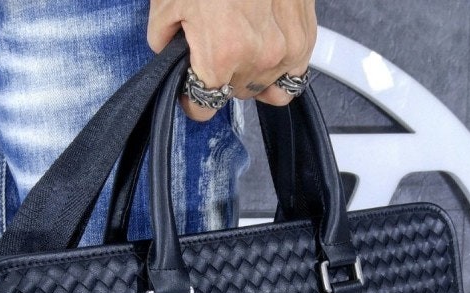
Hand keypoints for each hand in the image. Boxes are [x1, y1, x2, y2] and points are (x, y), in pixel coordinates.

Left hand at [148, 0, 316, 120]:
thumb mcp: (167, 3)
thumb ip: (164, 40)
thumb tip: (170, 52)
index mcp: (221, 55)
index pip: (203, 106)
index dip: (191, 97)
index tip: (190, 86)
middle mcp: (257, 58)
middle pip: (233, 95)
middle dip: (220, 77)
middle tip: (213, 48)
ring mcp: (286, 50)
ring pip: (264, 88)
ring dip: (250, 73)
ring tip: (240, 45)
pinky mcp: (305, 38)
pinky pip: (294, 74)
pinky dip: (279, 67)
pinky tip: (265, 48)